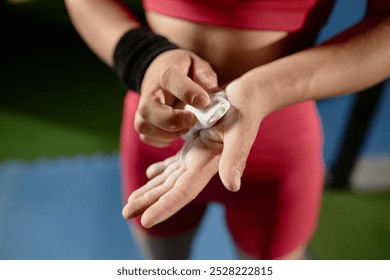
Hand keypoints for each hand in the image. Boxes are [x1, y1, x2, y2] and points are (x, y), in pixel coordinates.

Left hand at [123, 80, 267, 227]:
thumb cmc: (245, 110)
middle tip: (126, 213)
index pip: (183, 192)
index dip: (164, 207)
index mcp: (208, 163)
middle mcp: (200, 164)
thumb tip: (232, 186)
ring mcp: (196, 155)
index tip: (145, 221)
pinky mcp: (195, 144)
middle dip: (149, 201)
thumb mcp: (240, 130)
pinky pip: (174, 162)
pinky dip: (161, 170)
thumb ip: (235, 158)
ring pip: (169, 177)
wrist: (248, 96)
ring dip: (151, 189)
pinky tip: (151, 173)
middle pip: (171, 189)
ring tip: (132, 201)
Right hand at [135, 49, 217, 146]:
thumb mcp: (197, 65)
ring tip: (186, 127)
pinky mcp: (143, 123)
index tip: (204, 103)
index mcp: (165, 71)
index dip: (187, 92)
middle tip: (192, 120)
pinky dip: (164, 140)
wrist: (160, 73)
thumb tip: (211, 90)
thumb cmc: (184, 71)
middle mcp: (150, 92)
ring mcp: (143, 109)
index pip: (170, 79)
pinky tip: (177, 132)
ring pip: (144, 126)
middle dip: (172, 120)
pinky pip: (147, 138)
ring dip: (168, 133)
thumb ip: (205, 75)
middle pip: (148, 109)